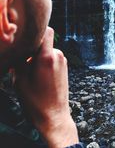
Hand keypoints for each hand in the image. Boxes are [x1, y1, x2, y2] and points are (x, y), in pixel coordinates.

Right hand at [15, 27, 78, 147]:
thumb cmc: (35, 101)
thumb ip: (18, 61)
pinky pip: (52, 58)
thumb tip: (15, 50)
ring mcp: (63, 62)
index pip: (47, 31)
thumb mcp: (20, 80)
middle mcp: (58, 56)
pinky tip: (38, 76)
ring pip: (47, 51)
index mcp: (47, 56)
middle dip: (33, 49)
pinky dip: (45, 62)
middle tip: (22, 62)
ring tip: (30, 73)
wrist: (54, 117)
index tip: (27, 36)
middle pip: (44, 43)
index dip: (38, 30)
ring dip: (38, 57)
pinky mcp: (65, 68)